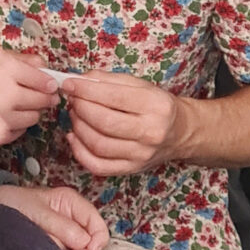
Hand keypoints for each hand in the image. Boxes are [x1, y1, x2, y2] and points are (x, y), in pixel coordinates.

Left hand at [0, 184, 108, 249]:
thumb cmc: (15, 203)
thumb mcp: (38, 212)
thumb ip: (61, 226)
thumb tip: (85, 242)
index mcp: (72, 203)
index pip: (98, 225)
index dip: (96, 241)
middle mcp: (72, 219)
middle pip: (91, 243)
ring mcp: (64, 234)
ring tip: (47, 247)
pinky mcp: (55, 246)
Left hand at [62, 70, 186, 175]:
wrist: (180, 133)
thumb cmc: (156, 105)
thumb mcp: (140, 85)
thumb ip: (109, 80)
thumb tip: (79, 80)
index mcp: (155, 105)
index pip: (112, 97)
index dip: (85, 90)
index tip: (69, 83)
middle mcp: (151, 132)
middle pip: (104, 122)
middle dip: (80, 107)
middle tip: (72, 98)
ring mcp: (141, 155)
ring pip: (98, 145)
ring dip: (78, 126)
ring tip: (75, 114)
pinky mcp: (132, 169)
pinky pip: (98, 166)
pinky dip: (79, 152)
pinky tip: (74, 136)